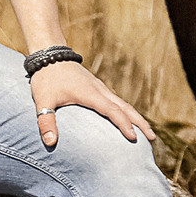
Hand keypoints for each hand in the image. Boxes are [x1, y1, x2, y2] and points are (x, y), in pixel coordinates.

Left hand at [28, 60, 148, 147]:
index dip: (124, 125)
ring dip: (135, 117)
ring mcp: (99, 88)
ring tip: (146, 131)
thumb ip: (45, 121)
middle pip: (126, 107)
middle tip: (153, 138)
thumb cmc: (46, 78)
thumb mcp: (42, 100)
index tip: (134, 138)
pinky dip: (126, 111)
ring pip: (123, 103)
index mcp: (90, 94)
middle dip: (140, 122)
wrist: (49, 54)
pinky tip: (126, 119)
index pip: (113, 111)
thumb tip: (50, 142)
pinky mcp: (96, 87)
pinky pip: (116, 101)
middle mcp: (100, 90)